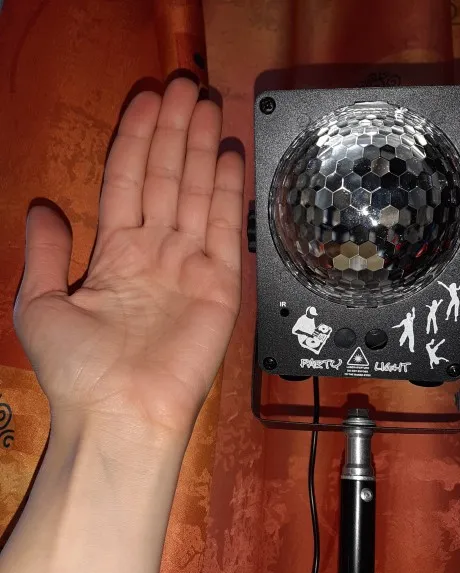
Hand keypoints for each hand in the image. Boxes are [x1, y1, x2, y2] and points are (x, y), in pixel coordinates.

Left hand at [14, 78, 243, 433]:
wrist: (122, 412)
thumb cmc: (78, 369)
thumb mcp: (41, 304)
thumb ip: (46, 252)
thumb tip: (44, 206)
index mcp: (113, 253)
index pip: (126, 181)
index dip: (136, 138)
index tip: (148, 99)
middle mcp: (154, 253)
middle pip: (165, 177)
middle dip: (175, 131)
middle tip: (188, 86)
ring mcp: (189, 265)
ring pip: (196, 192)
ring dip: (203, 148)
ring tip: (210, 105)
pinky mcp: (219, 283)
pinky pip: (225, 227)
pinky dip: (229, 189)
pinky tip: (231, 154)